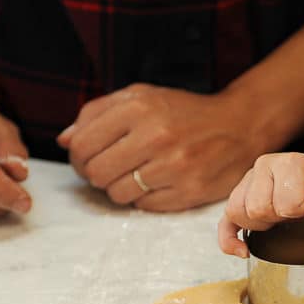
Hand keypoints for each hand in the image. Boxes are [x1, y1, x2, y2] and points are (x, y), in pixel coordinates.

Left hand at [57, 83, 269, 212]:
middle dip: (95, 175)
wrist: (239, 126)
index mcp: (138, 107)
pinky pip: (144, 206)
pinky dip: (143, 198)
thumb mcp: (141, 97)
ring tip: (134, 176)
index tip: (86, 159)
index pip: (82, 145)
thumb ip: (98, 113)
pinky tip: (155, 184)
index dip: (77, 158)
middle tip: (108, 171)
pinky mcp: (188, 192)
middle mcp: (155, 136)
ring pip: (117, 194)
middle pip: (96, 173)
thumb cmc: (184, 113)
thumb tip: (64, 140)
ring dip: (119, 189)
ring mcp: (173, 166)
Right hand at [217, 153, 303, 257]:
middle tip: (294, 215)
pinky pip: (224, 222)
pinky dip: (229, 240)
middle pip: (257, 208)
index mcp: (290, 163)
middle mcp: (264, 166)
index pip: (285, 202)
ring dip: (259, 226)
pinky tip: (243, 252)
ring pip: (237, 212)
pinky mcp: (238, 195)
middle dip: (278, 220)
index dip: (300, 213)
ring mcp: (248, 180)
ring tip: (278, 221)